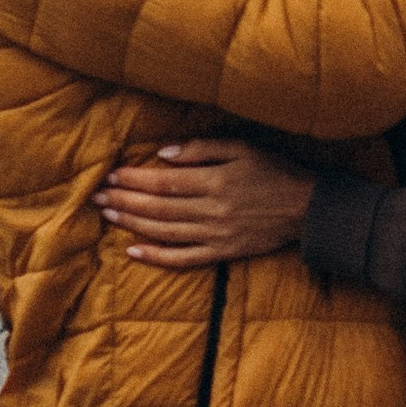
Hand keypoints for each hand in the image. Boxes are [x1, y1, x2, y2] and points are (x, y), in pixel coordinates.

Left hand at [98, 136, 312, 267]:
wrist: (308, 209)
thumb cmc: (276, 171)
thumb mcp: (244, 148)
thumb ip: (203, 149)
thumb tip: (164, 154)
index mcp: (215, 182)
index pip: (164, 182)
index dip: (134, 178)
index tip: (111, 174)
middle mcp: (211, 211)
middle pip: (158, 207)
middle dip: (124, 199)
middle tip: (97, 195)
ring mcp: (215, 235)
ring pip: (164, 231)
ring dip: (132, 223)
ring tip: (108, 214)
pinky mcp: (222, 252)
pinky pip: (183, 258)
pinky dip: (157, 257)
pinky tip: (133, 251)